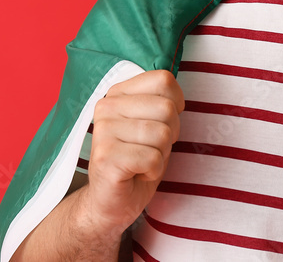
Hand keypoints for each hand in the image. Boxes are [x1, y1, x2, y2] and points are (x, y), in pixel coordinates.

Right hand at [78, 69, 184, 239]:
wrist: (111, 201)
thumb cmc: (138, 160)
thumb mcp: (153, 124)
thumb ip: (162, 102)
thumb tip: (178, 98)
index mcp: (117, 93)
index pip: (164, 80)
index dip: (175, 105)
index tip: (160, 124)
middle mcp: (106, 107)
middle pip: (167, 108)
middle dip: (170, 134)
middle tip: (149, 149)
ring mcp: (103, 131)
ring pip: (162, 134)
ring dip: (160, 155)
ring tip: (141, 162)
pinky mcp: (106, 157)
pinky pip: (153, 158)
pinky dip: (153, 171)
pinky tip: (137, 174)